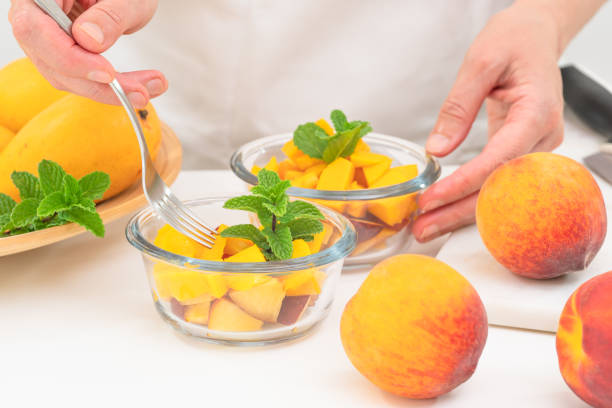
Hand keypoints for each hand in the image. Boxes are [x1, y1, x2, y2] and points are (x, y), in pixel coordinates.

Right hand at [8, 0, 165, 107]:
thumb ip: (109, 15)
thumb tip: (89, 40)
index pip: (35, 29)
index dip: (70, 58)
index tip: (107, 74)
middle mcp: (33, 14)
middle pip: (49, 59)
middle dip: (97, 84)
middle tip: (139, 92)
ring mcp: (44, 37)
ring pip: (63, 76)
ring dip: (107, 91)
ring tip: (147, 90)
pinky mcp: (61, 53)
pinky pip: (77, 78)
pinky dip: (107, 87)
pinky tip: (135, 88)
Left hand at [413, 2, 565, 241]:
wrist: (535, 36)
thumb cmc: (514, 41)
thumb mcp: (480, 62)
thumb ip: (458, 107)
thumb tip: (437, 149)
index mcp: (537, 113)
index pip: (499, 161)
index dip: (463, 184)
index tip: (431, 199)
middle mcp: (543, 138)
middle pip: (501, 188)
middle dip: (458, 212)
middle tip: (422, 229)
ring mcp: (536, 148)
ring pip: (499, 191)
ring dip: (462, 211)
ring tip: (427, 226)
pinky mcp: (523, 151)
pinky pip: (497, 181)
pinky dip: (470, 196)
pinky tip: (446, 209)